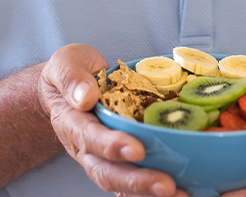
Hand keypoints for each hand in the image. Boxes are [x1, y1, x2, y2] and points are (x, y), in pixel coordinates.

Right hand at [38, 43, 188, 196]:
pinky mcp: (118, 160)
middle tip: (166, 185)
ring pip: (121, 183)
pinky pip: (132, 182)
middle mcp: (85, 147)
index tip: (137, 149)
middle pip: (107, 172)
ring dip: (148, 192)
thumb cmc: (71, 72)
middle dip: (137, 181)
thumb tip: (85, 97)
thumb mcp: (65, 62)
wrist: (68, 86)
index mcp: (72, 123)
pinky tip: (180, 191)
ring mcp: (101, 157)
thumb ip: (71, 77)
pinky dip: (151, 191)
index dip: (112, 146)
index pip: (90, 139)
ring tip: (180, 194)